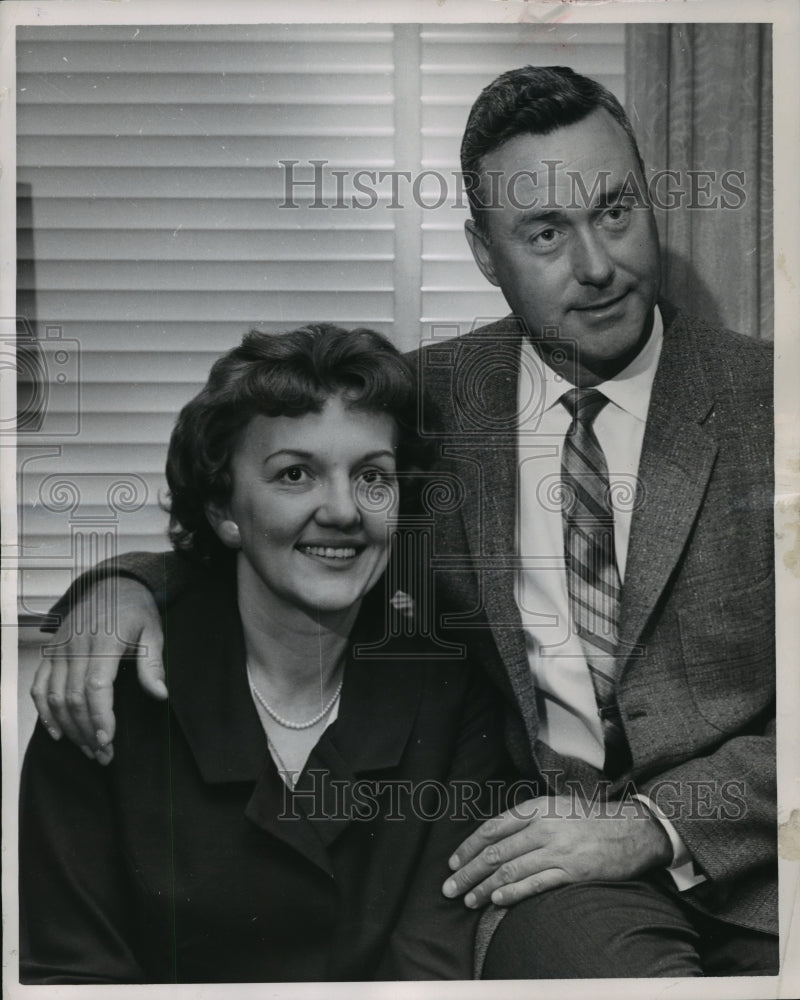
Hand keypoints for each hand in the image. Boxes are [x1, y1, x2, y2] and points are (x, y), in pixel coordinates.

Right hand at [30, 578, 167, 762]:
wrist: (112, 584)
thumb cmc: (136, 611)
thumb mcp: (153, 631)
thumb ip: (153, 664)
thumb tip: (160, 694)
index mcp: (104, 641)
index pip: (96, 687)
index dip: (99, 717)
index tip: (108, 741)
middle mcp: (76, 646)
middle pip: (74, 698)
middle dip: (87, 731)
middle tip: (103, 754)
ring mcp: (60, 649)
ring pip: (55, 697)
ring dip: (69, 728)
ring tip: (88, 749)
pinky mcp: (51, 651)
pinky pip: (39, 686)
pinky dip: (43, 712)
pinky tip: (58, 732)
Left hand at [442, 794, 671, 907]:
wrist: (634, 829)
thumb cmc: (591, 820)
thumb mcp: (557, 807)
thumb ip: (529, 819)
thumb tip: (496, 838)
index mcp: (538, 808)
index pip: (493, 828)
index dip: (470, 846)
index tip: (453, 862)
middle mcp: (544, 826)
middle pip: (496, 851)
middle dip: (469, 872)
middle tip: (450, 888)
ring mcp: (559, 849)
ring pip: (511, 869)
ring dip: (485, 887)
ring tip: (469, 900)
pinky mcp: (573, 871)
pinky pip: (536, 883)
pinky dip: (513, 893)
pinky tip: (497, 901)